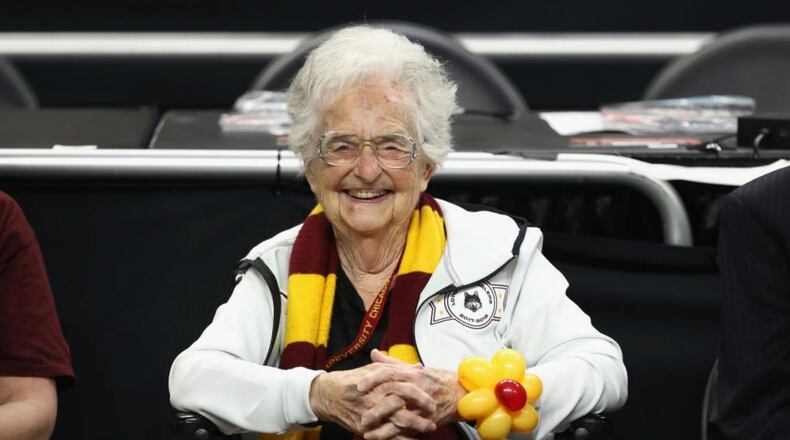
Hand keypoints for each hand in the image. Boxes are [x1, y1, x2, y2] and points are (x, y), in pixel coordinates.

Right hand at [308, 361, 436, 436]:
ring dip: (415, 427)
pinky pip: (386, 436)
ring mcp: (369, 414)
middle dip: (421, 413)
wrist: (329, 395)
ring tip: (429, 427)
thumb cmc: (354, 379)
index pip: (405, 387)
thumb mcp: (375, 370)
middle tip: (433, 414)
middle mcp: (375, 398)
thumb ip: (397, 368)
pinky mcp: (364, 427)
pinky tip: (412, 439)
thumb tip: (418, 367)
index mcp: (379, 383)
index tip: (432, 399)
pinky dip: (401, 439)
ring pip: (396, 424)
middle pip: (403, 408)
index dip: (420, 394)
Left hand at [357, 350, 466, 437]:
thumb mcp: (416, 368)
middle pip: (392, 397)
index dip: (373, 380)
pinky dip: (394, 434)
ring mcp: (422, 406)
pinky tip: (381, 437)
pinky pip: (408, 429)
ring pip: (399, 417)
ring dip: (381, 425)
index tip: (359, 387)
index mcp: (413, 373)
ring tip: (365, 430)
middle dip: (374, 406)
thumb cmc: (437, 379)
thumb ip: (393, 362)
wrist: (461, 393)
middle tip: (359, 411)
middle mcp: (417, 388)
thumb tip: (374, 353)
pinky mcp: (426, 420)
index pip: (389, 374)